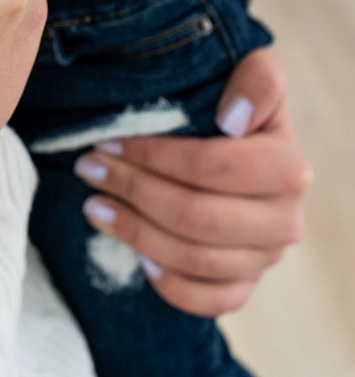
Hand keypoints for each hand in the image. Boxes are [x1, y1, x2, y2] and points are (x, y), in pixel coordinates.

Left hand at [74, 49, 311, 316]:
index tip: (107, 142)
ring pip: (195, 259)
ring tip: (93, 206)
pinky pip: (208, 302)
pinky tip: (137, 259)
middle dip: (133, 191)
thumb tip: (235, 118)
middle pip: (196, 216)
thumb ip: (259, 78)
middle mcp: (285, 219)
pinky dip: (169, 284)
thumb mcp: (255, 74)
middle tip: (89, 169)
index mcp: (287, 167)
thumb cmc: (234, 107)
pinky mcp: (245, 286)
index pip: (211, 167)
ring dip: (135, 233)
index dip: (152, 156)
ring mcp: (265, 258)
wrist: (243, 149)